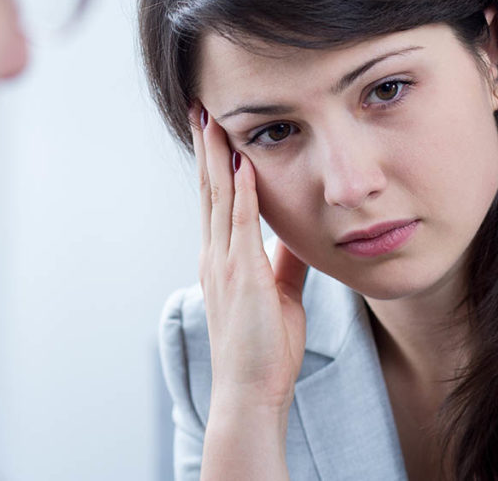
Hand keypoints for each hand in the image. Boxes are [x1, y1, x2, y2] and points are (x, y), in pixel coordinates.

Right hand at [191, 102, 309, 426]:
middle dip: (205, 145)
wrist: (251, 392)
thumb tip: (298, 232)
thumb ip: (284, 259)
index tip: (212, 126)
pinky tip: (240, 162)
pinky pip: (239, 225)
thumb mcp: (279, 293)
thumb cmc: (265, 350)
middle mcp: (216, 255)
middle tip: (199, 106)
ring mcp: (225, 264)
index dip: (212, 160)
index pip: (215, 198)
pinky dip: (239, 191)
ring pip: (217, 197)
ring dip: (215, 155)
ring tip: (212, 118)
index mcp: (223, 259)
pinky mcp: (242, 276)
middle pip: (208, 188)